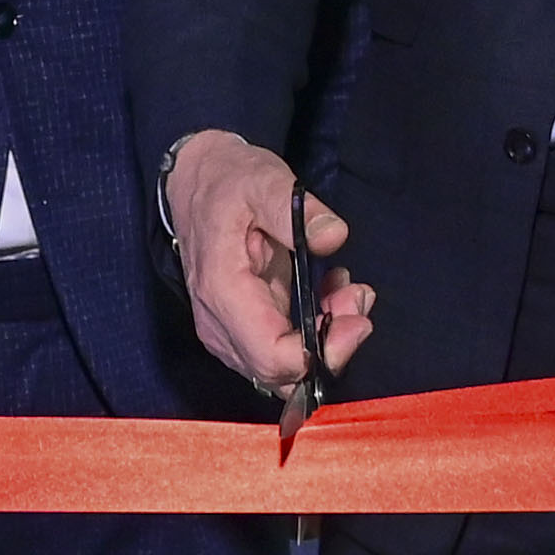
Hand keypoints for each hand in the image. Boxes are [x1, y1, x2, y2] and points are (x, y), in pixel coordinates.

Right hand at [165, 126, 368, 396]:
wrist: (197, 184)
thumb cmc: (230, 183)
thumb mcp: (264, 180)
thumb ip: (297, 211)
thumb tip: (334, 236)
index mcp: (223, 292)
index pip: (270, 356)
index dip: (319, 352)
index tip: (356, 318)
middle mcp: (221, 325)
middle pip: (281, 373)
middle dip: (332, 347)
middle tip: (358, 300)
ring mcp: (231, 331)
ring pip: (287, 368)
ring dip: (329, 337)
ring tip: (350, 290)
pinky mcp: (246, 328)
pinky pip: (285, 350)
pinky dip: (318, 331)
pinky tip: (333, 292)